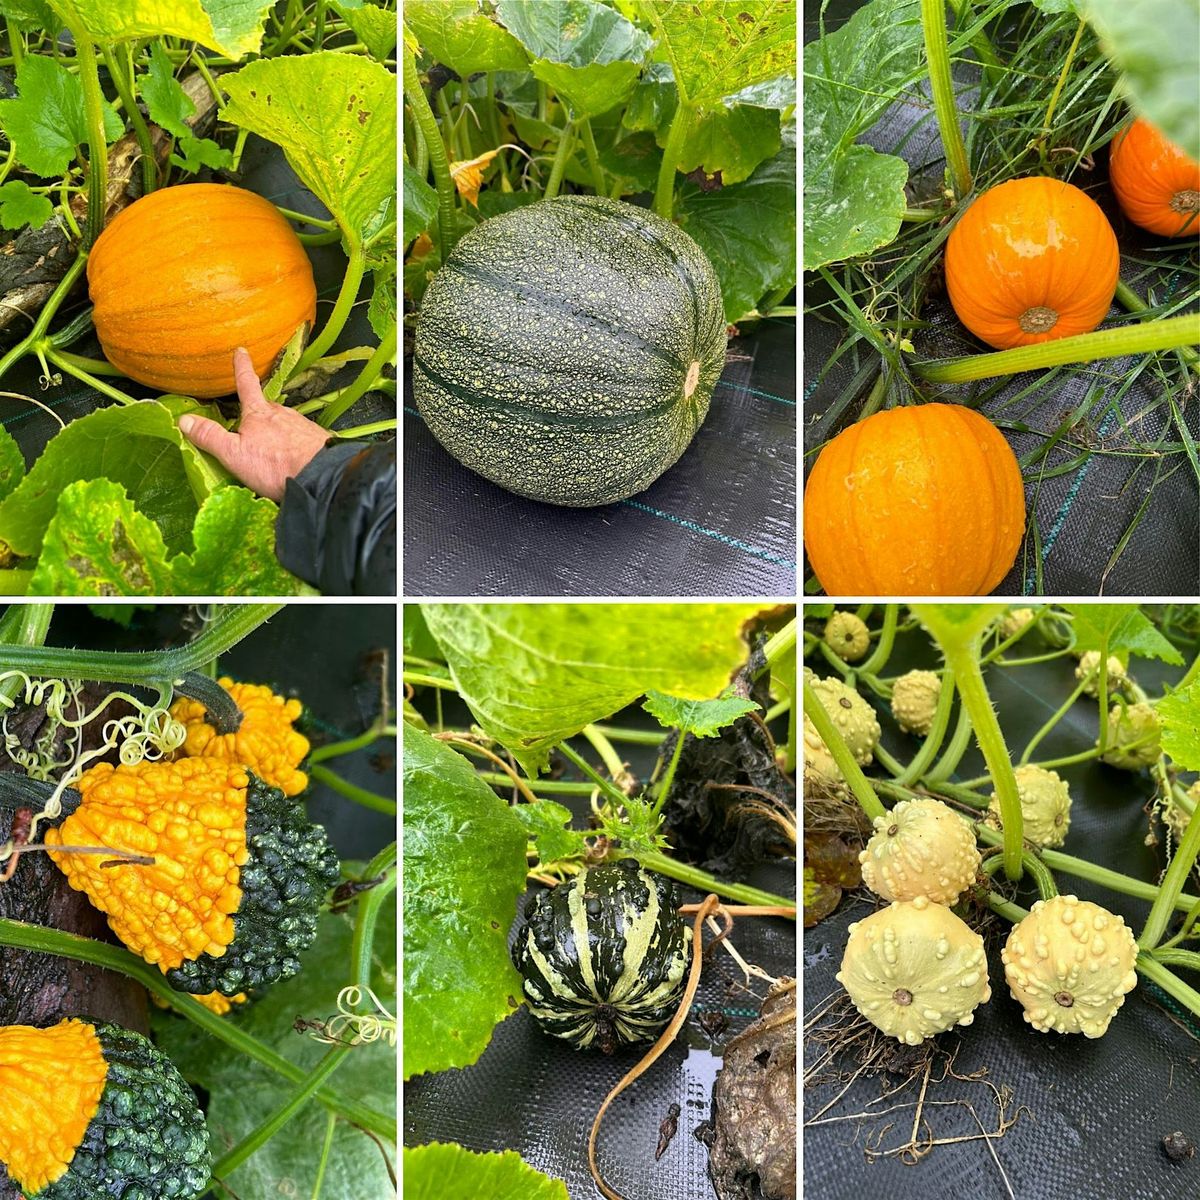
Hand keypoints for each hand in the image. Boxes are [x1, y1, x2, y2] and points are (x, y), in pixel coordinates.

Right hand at [177, 348, 330, 501]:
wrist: (322, 476)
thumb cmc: (275, 464)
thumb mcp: (234, 453)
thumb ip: (211, 437)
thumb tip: (184, 420)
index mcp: (259, 413)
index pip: (246, 384)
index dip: (241, 368)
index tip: (241, 352)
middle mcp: (283, 414)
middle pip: (268, 410)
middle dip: (260, 416)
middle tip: (254, 430)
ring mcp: (303, 427)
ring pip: (285, 426)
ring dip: (278, 435)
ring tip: (274, 454)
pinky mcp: (319, 441)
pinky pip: (301, 441)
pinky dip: (295, 448)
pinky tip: (295, 461)